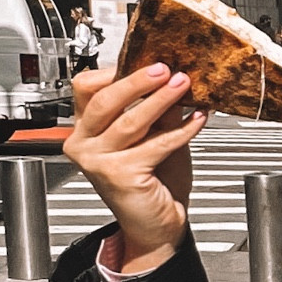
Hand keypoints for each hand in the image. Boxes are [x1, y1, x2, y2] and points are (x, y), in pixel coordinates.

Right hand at [63, 64, 206, 272]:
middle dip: (138, 81)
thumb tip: (172, 75)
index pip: (87, 87)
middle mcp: (84, 144)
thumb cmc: (154, 178)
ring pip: (130, 120)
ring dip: (162, 100)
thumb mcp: (155, 134)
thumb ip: (157, 109)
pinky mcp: (119, 176)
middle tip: (164, 68)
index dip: (116, 70)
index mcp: (86, 127)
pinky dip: (180, 130)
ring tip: (184, 85)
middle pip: (105, 100)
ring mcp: (98, 161)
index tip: (146, 58)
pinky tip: (197, 119)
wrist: (156, 223)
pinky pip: (155, 144)